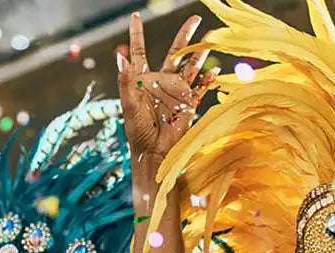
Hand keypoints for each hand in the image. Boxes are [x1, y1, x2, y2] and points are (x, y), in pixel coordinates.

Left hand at [118, 13, 218, 161]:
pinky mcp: (189, 106)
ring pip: (191, 67)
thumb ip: (126, 81)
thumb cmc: (138, 133)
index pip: (140, 52)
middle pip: (175, 53)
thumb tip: (120, 57)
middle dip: (185, 36)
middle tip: (195, 19)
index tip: (136, 16)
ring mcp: (177, 93)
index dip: (138, 34)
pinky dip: (208, 80)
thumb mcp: (129, 106)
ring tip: (211, 37)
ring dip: (201, 53)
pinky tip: (215, 70)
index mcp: (143, 80)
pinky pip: (201, 90)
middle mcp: (161, 82)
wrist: (154, 153)